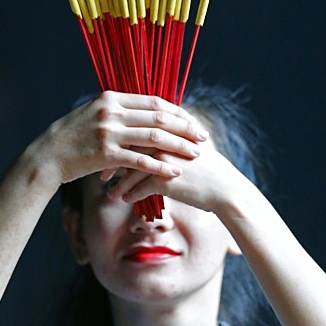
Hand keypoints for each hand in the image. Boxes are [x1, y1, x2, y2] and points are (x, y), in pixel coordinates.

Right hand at [34, 91, 209, 190]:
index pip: (154, 101)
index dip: (177, 111)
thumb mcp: (95, 114)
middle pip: (158, 116)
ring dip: (178, 146)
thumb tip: (146, 114)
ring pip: (153, 136)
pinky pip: (139, 160)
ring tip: (196, 154)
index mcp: (112, 97)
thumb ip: (119, 112)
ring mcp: (108, 131)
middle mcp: (112, 110)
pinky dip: (159, 166)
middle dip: (184, 127)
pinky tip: (174, 172)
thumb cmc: (74, 137)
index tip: (192, 121)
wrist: (47, 155)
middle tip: (203, 137)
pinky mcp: (105, 153)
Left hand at [104, 128, 243, 214]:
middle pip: (128, 144)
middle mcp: (165, 138)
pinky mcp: (168, 179)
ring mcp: (166, 158)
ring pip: (131, 167)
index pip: (135, 126)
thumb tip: (146, 135)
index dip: (119, 138)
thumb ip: (168, 136)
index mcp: (168, 126)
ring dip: (118, 180)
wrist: (225, 189)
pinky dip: (129, 193)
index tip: (106, 149)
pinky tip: (123, 199)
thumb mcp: (187, 145)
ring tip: (108, 191)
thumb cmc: (206, 167)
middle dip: (111, 158)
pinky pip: (140, 186)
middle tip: (99, 170)